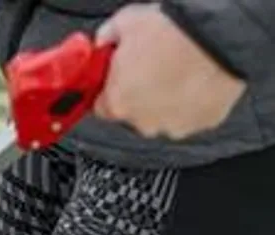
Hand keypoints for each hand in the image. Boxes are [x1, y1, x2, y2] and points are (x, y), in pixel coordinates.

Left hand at [93, 4, 245, 139]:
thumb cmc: (173, 31)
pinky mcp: (204, 123)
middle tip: (152, 68)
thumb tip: (103, 42)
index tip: (118, 79)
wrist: (219, 34)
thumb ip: (105, 38)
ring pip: (163, 116)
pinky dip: (193, 101)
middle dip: (140, 94)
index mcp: (116, 103)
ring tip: (178, 72)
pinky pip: (192, 114)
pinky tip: (197, 80)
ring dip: (166, 99)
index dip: (110, 90)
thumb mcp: (124, 23)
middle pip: (134, 113)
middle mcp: (143, 122)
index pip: (101, 107)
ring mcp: (175, 125)